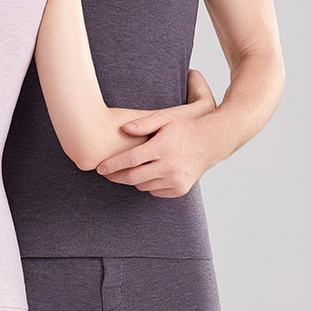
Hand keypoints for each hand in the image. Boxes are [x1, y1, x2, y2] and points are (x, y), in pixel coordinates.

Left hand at [96, 69, 217, 197]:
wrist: (211, 142)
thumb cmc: (184, 128)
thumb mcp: (164, 118)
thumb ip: (143, 123)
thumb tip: (123, 128)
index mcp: (163, 147)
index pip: (130, 160)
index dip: (112, 165)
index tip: (99, 168)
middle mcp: (169, 166)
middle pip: (132, 177)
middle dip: (115, 176)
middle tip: (106, 173)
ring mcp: (176, 179)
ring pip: (142, 185)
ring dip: (132, 179)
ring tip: (129, 170)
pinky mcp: (180, 189)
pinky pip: (155, 191)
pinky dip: (148, 184)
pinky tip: (149, 173)